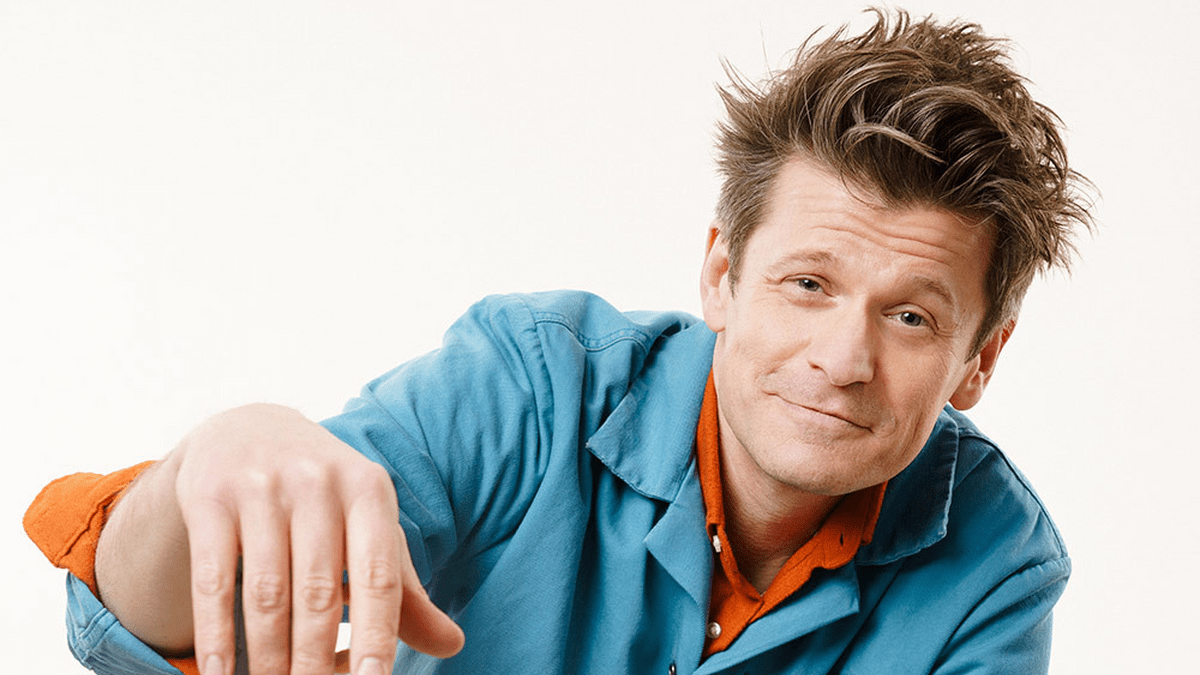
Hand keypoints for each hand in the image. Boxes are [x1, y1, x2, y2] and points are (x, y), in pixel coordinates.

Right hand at [136, 404, 461, 674]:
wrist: (249, 429)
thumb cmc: (327, 497)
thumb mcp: (370, 528)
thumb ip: (404, 590)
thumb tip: (453, 645)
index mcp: (369, 490)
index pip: (379, 575)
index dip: (378, 634)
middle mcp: (319, 482)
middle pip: (320, 593)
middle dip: (316, 659)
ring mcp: (262, 487)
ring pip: (267, 592)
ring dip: (268, 656)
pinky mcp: (210, 498)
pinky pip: (213, 580)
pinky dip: (216, 633)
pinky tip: (219, 672)